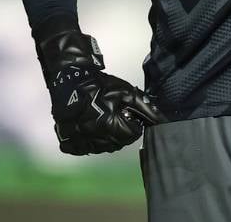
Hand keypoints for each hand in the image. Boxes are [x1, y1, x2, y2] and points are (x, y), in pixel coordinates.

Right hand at [36, 28, 164, 154]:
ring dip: (107, 137)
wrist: (70, 80)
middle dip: (122, 131)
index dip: (133, 123)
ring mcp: (80, 142)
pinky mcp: (69, 142)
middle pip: (118, 143)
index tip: (128, 113)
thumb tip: (162, 121)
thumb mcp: (127, 92)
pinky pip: (84, 149)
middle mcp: (94, 138)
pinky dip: (89, 141)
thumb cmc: (101, 86)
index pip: (133, 135)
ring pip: (102, 148)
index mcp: (109, 127)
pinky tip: (90, 127)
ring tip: (103, 119)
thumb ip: (146, 108)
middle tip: (115, 114)